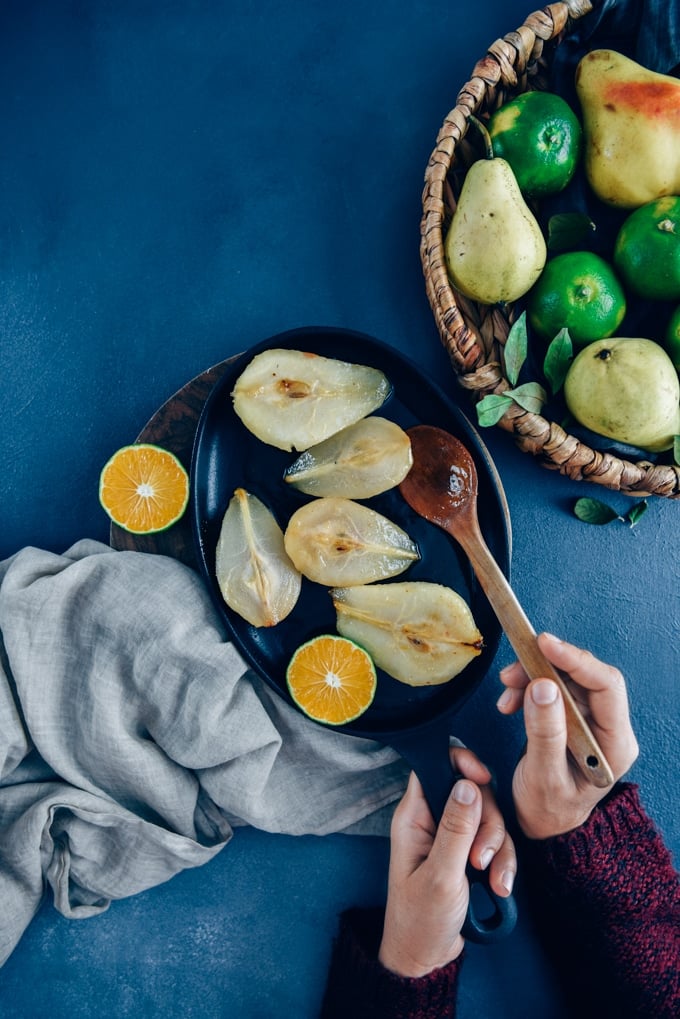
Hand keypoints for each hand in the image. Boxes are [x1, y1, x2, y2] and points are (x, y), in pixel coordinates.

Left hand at [377, 747, 515, 977]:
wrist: (424, 958)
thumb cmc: (420, 920)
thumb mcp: (441, 875)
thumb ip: (456, 829)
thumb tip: (467, 784)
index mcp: (415, 817)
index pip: (435, 766)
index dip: (461, 764)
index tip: (483, 779)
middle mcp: (432, 821)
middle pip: (473, 793)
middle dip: (489, 824)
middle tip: (480, 859)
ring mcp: (452, 838)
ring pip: (489, 820)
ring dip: (499, 850)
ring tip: (492, 881)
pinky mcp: (468, 855)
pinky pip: (495, 845)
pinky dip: (503, 864)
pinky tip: (500, 888)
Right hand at [497, 632, 638, 839]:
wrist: (542, 824)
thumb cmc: (548, 809)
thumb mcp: (543, 777)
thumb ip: (545, 733)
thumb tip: (543, 685)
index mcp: (615, 744)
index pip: (607, 686)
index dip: (576, 660)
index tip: (544, 645)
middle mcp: (608, 728)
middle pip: (585, 676)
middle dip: (546, 666)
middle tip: (513, 671)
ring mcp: (591, 722)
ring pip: (566, 678)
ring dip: (533, 676)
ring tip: (507, 689)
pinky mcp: (572, 718)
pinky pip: (553, 687)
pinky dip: (529, 686)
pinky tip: (511, 700)